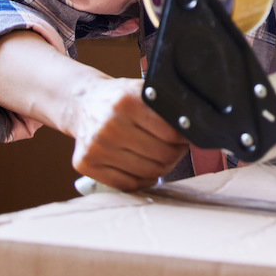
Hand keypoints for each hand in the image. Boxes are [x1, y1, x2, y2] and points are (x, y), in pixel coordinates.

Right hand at [66, 76, 188, 190]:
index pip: (170, 133)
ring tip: (160, 158)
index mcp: (126, 102)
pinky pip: (127, 184)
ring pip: (147, 172)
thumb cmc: (119, 99)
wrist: (82, 104)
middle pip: (161, 155)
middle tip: (175, 149)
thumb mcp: (143, 91)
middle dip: (175, 154)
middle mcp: (109, 125)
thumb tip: (193, 127)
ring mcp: (96, 147)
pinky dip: (141, 180)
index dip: (183, 138)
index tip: (185, 138)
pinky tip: (143, 169)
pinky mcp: (86, 164)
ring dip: (161, 168)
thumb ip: (165, 105)